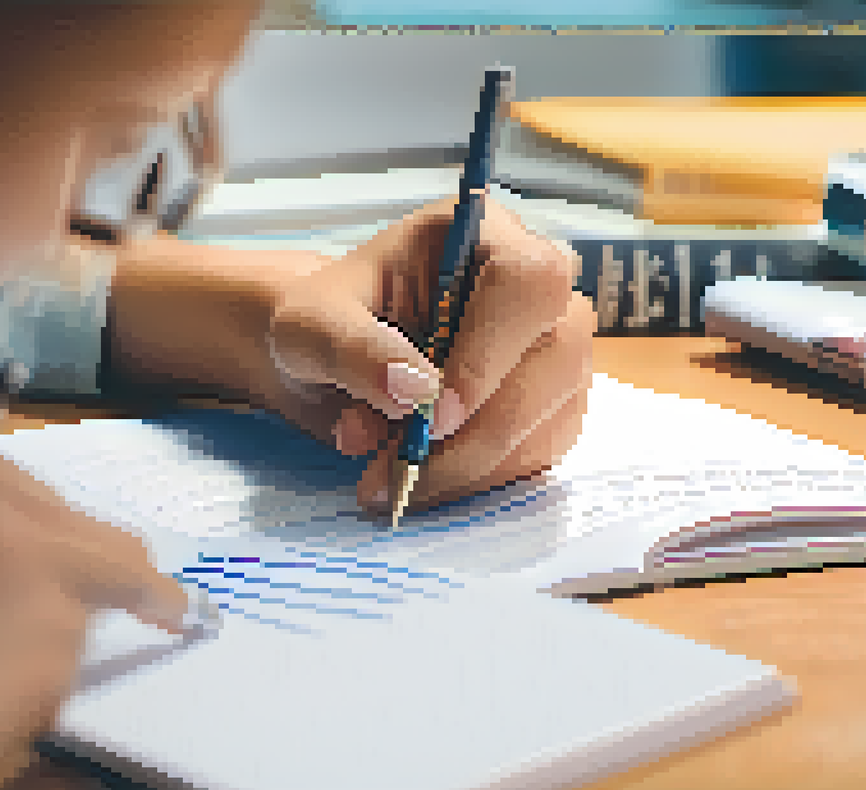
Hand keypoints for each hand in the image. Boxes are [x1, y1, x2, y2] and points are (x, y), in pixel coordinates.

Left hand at [264, 197, 597, 513]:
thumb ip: (352, 348)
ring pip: (553, 413)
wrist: (330, 359)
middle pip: (558, 355)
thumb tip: (416, 391)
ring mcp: (552, 343)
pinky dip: (480, 478)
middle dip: (479, 431)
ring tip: (391, 477)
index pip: (527, 280)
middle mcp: (532, 284)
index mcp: (480, 233)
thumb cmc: (323, 323)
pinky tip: (424, 480)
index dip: (491, 352)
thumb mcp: (307, 327)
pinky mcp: (550, 400)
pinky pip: (541, 449)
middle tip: (401, 467)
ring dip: (472, 464)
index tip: (435, 415)